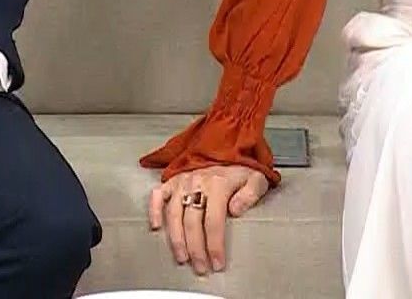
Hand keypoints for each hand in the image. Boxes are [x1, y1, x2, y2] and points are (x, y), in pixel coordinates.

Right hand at [147, 164, 270, 276]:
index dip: (215, 246)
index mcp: (218, 185)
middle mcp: (197, 184)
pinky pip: (158, 195)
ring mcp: (183, 182)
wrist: (228, 143)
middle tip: (200, 267)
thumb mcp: (257, 178)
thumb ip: (250, 195)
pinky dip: (154, 210)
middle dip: (196, 249)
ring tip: (181, 257)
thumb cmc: (242, 166)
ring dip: (176, 239)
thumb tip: (236, 210)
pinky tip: (156, 226)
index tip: (217, 263)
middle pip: (192, 223)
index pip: (214, 222)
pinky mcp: (173, 180)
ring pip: (174, 215)